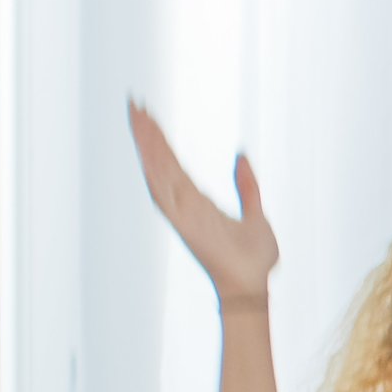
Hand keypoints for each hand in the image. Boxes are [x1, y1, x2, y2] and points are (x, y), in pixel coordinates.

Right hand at [127, 101, 277, 307]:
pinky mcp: (186, 226)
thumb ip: (247, 186)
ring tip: (138, 117)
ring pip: (160, 173)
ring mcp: (183, 215)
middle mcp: (186, 205)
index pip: (174, 164)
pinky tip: (147, 154)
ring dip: (148, 146)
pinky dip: (157, 175)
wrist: (253, 288)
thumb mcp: (256, 214)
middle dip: (148, 134)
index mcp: (199, 202)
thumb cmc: (254, 260)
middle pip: (161, 163)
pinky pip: (166, 197)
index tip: (150, 116)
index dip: (161, 141)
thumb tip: (241, 155)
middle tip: (135, 104)